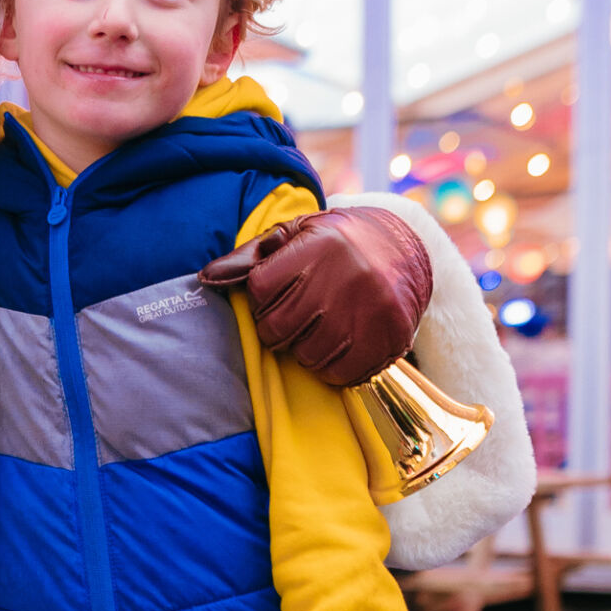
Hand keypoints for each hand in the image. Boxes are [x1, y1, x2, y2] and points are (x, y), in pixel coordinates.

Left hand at [201, 205, 431, 385]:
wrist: (403, 248)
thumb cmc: (334, 244)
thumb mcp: (294, 235)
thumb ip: (250, 257)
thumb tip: (207, 278)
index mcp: (318, 246)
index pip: (259, 289)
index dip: (261, 296)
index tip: (278, 291)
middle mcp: (346, 277)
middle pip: (278, 329)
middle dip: (278, 327)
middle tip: (297, 315)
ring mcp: (371, 310)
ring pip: (308, 356)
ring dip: (306, 349)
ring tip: (321, 327)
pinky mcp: (390, 338)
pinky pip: (341, 374)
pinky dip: (334, 368)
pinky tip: (340, 345)